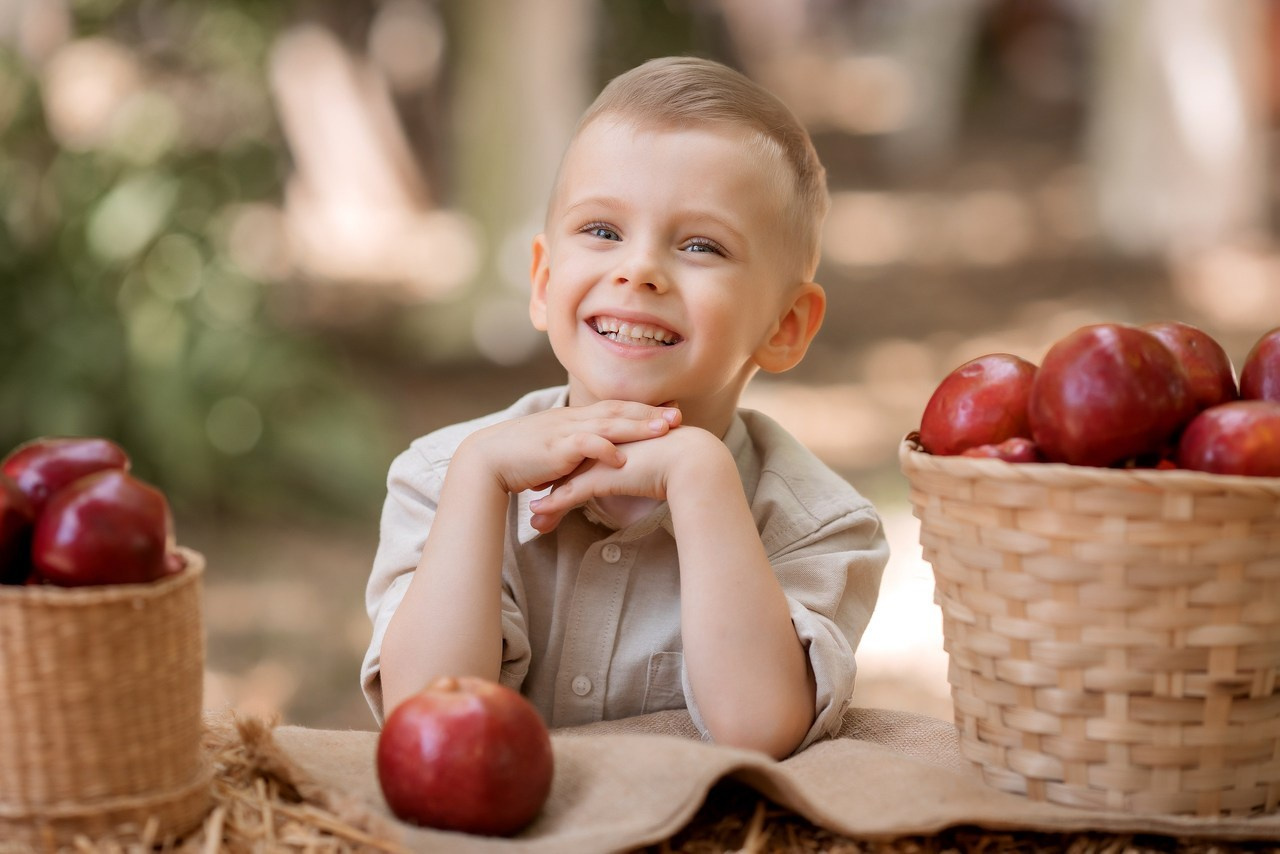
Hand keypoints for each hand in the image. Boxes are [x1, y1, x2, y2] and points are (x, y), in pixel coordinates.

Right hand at [461, 400, 681, 496]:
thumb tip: (597, 463)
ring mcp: (564, 432)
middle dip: (649, 413)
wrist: (485, 460)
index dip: (641, 410)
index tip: (668, 412)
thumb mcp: (554, 452)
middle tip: (678, 415)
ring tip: (664, 429)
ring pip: (607, 424)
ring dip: (637, 426)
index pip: (613, 408)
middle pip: (617, 411)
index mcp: (573, 419)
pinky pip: (584, 446)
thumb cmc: (518, 460)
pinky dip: (605, 450)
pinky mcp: (554, 449)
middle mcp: (572, 420)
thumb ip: (576, 454)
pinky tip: (623, 458)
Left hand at [527, 425, 724, 531]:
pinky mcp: (601, 476)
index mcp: (614, 439)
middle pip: (567, 466)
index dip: (565, 467)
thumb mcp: (656, 466)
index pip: (582, 453)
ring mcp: (599, 460)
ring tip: (533, 521)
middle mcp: (602, 446)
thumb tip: (646, 482)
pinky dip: (553, 506)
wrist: (692, 459)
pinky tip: (538, 517)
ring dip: (547, 503)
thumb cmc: (681, 461)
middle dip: (548, 484)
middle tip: (532, 497)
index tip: (550, 482)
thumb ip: (644, 471)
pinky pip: (571, 494)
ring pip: (565, 483)